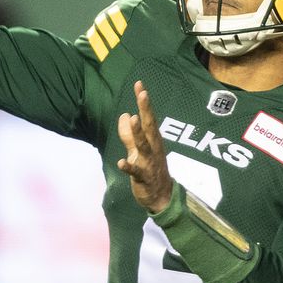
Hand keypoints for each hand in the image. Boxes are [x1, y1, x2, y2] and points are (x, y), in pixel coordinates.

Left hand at [117, 80, 173, 213]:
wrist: (161, 198)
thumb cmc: (150, 170)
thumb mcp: (138, 150)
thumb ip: (129, 134)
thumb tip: (125, 114)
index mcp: (152, 140)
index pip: (148, 117)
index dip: (143, 102)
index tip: (139, 84)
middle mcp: (153, 148)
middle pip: (149, 126)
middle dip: (146, 109)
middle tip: (142, 93)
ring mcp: (150, 163)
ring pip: (144, 146)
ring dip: (138, 133)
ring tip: (133, 118)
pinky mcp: (144, 178)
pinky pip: (136, 171)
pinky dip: (129, 167)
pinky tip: (121, 162)